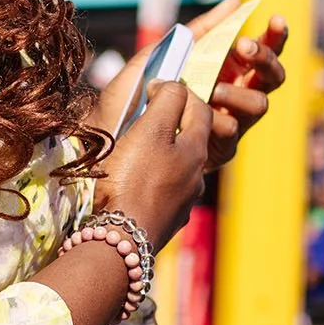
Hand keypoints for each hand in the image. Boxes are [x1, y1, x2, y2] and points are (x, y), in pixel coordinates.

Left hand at [93, 0, 286, 143]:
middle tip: (243, 47)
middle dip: (264, 57)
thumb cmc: (136, 92)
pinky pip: (232, 129)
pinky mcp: (220, 147)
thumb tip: (234, 2)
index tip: (274, 18)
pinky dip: (215, 118)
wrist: (110, 137)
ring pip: (259, 103)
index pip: (264, 49)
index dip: (276, 35)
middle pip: (272, 75)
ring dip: (237, 92)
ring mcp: (230, 120)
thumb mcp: (162, 54)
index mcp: (227, 68)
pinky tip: (195, 115)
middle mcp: (235, 93)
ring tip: (212, 88)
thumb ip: (197, 31)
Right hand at [94, 80, 211, 251]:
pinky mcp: (167, 220)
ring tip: (134, 150)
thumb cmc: (133, 179)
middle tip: (142, 116)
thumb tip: (174, 86)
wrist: (122, 238)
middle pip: (189, 138)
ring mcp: (183, 202)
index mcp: (196, 151)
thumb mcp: (150, 129)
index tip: (152, 88)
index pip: (200, 108)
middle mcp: (196, 177)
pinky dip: (152, 180)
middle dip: (170, 123)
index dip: (179, 91)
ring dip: (160, 153)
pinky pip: (163, 191)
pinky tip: (132, 183)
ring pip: (176, 166)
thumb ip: (167, 101)